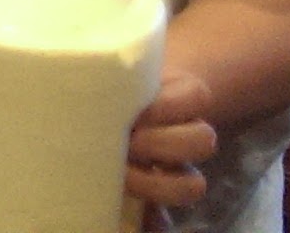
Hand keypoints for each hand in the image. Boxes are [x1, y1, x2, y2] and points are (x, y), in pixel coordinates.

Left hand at [125, 70, 215, 215]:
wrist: (115, 99)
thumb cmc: (117, 82)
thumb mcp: (123, 72)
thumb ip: (117, 74)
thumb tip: (86, 73)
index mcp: (185, 97)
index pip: (197, 98)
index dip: (166, 107)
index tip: (135, 110)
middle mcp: (189, 134)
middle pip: (203, 141)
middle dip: (162, 144)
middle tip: (127, 142)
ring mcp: (177, 167)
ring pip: (194, 184)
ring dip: (158, 185)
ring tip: (122, 175)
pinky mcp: (158, 194)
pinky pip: (167, 218)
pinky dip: (155, 221)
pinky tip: (139, 220)